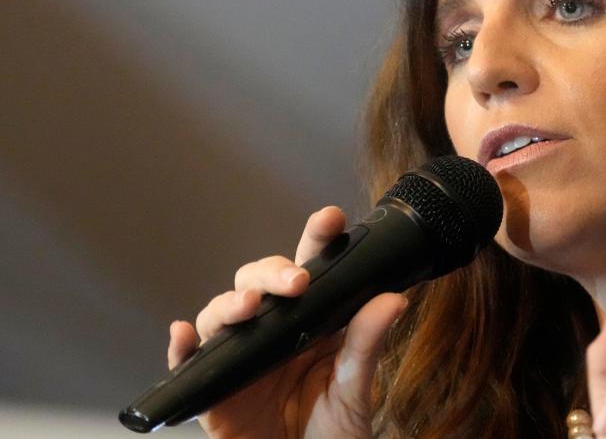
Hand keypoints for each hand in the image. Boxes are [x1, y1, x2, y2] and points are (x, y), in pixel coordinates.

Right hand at [165, 206, 407, 438]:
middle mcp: (273, 332)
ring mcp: (240, 358)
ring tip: (249, 306)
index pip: (312, 270)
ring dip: (231, 304)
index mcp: (313, 323)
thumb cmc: (333, 433)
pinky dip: (182, 347)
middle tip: (295, 281)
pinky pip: (188, 363)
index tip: (330, 219)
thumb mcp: (355, 391)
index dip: (317, 239)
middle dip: (272, 273)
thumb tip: (394, 299)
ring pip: (222, 314)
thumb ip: (367, 346)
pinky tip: (184, 334)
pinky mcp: (213, 392)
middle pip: (259, 283)